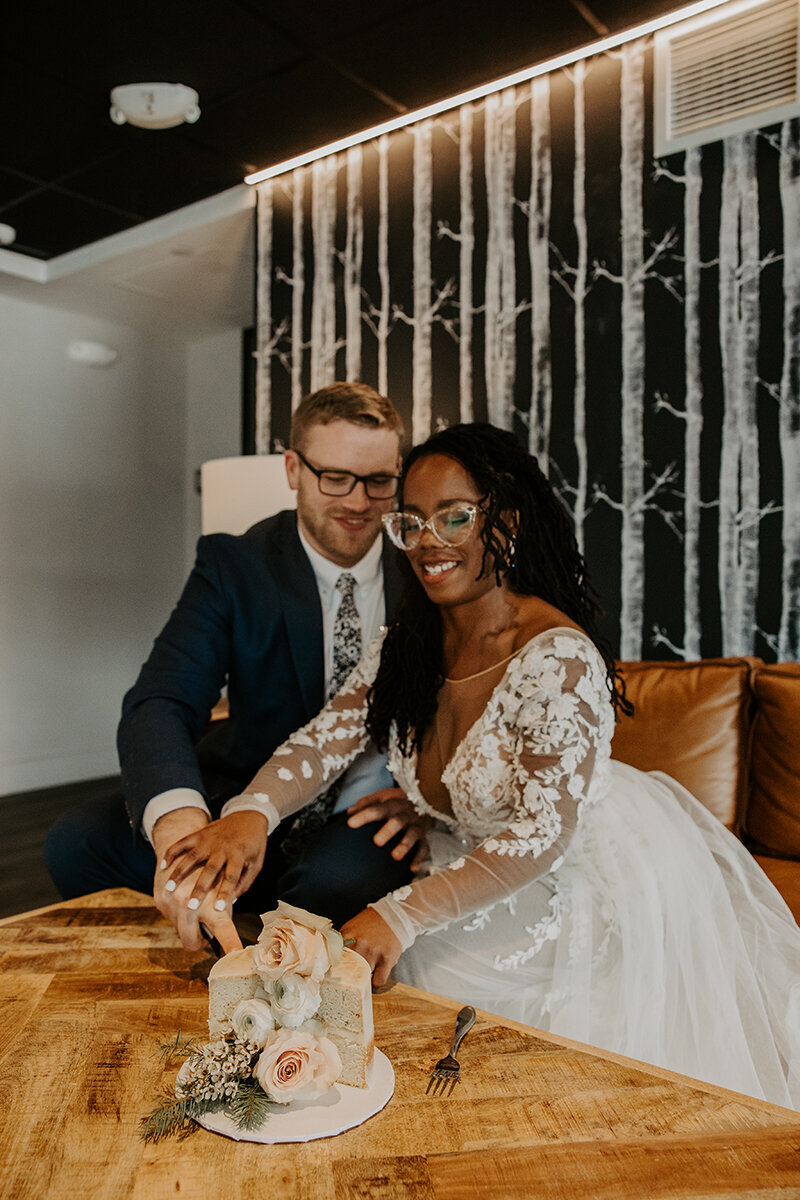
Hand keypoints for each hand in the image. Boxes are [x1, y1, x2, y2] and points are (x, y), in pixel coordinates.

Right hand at [155, 810, 267, 952]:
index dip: (225, 893)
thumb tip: (230, 902)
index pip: (231, 877)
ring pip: (191, 857)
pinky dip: (172, 853)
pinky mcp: (200, 834)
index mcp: (239, 855)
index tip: (218, 909)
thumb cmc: (253, 844)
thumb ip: (244, 882)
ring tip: (168, 889)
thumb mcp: (256, 863)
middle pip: (209, 870)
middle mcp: (222, 847)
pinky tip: (162, 865)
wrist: (249, 816)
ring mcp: (209, 840)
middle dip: (199, 888)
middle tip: (190, 907)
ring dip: (179, 873)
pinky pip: (183, 843)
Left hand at [340, 908, 401, 986]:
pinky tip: (376, 974)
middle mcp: (359, 945)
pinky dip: (376, 982)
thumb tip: (331, 960)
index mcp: (347, 936)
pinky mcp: (387, 959)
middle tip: (350, 974)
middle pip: (347, 971)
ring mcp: (373, 953)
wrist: (393, 916)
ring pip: (362, 978)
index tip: (333, 974)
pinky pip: (378, 981)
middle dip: (348, 974)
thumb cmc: (370, 924)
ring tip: (365, 971)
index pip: (333, 959)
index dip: (333, 969)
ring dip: (363, 977)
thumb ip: (341, 943)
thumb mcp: (351, 928)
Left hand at [347, 787, 431, 870]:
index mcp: (392, 804)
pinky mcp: (424, 836)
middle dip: (388, 831)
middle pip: (397, 822)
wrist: (424, 798)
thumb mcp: (382, 797)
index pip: (376, 809)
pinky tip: (412, 868)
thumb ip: (366, 803)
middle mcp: (405, 814)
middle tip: (377, 842)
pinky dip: (419, 857)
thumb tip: (349, 812)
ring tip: (395, 856)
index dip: (364, 816)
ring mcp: (416, 825)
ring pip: (412, 834)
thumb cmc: (396, 802)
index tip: (350, 823)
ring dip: (404, 845)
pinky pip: (424, 847)